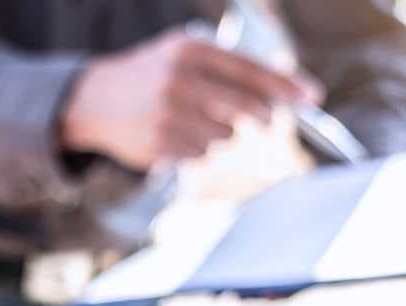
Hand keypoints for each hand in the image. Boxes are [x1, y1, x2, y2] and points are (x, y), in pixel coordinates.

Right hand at [60, 27, 320, 171]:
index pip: (250, 70)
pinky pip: (201, 154)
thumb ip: (226, 68)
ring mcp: (168, 114)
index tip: (312, 98)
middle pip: (246, 108)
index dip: (286, 86)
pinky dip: (197, 148)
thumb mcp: (182, 54)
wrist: (93, 99)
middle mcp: (179, 80)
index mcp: (190, 50)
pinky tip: (176, 135)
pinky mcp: (159, 143)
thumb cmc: (151, 75)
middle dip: (263, 117)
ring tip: (195, 121)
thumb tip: (280, 97)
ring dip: (221, 134)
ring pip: (225, 136)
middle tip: (266, 121)